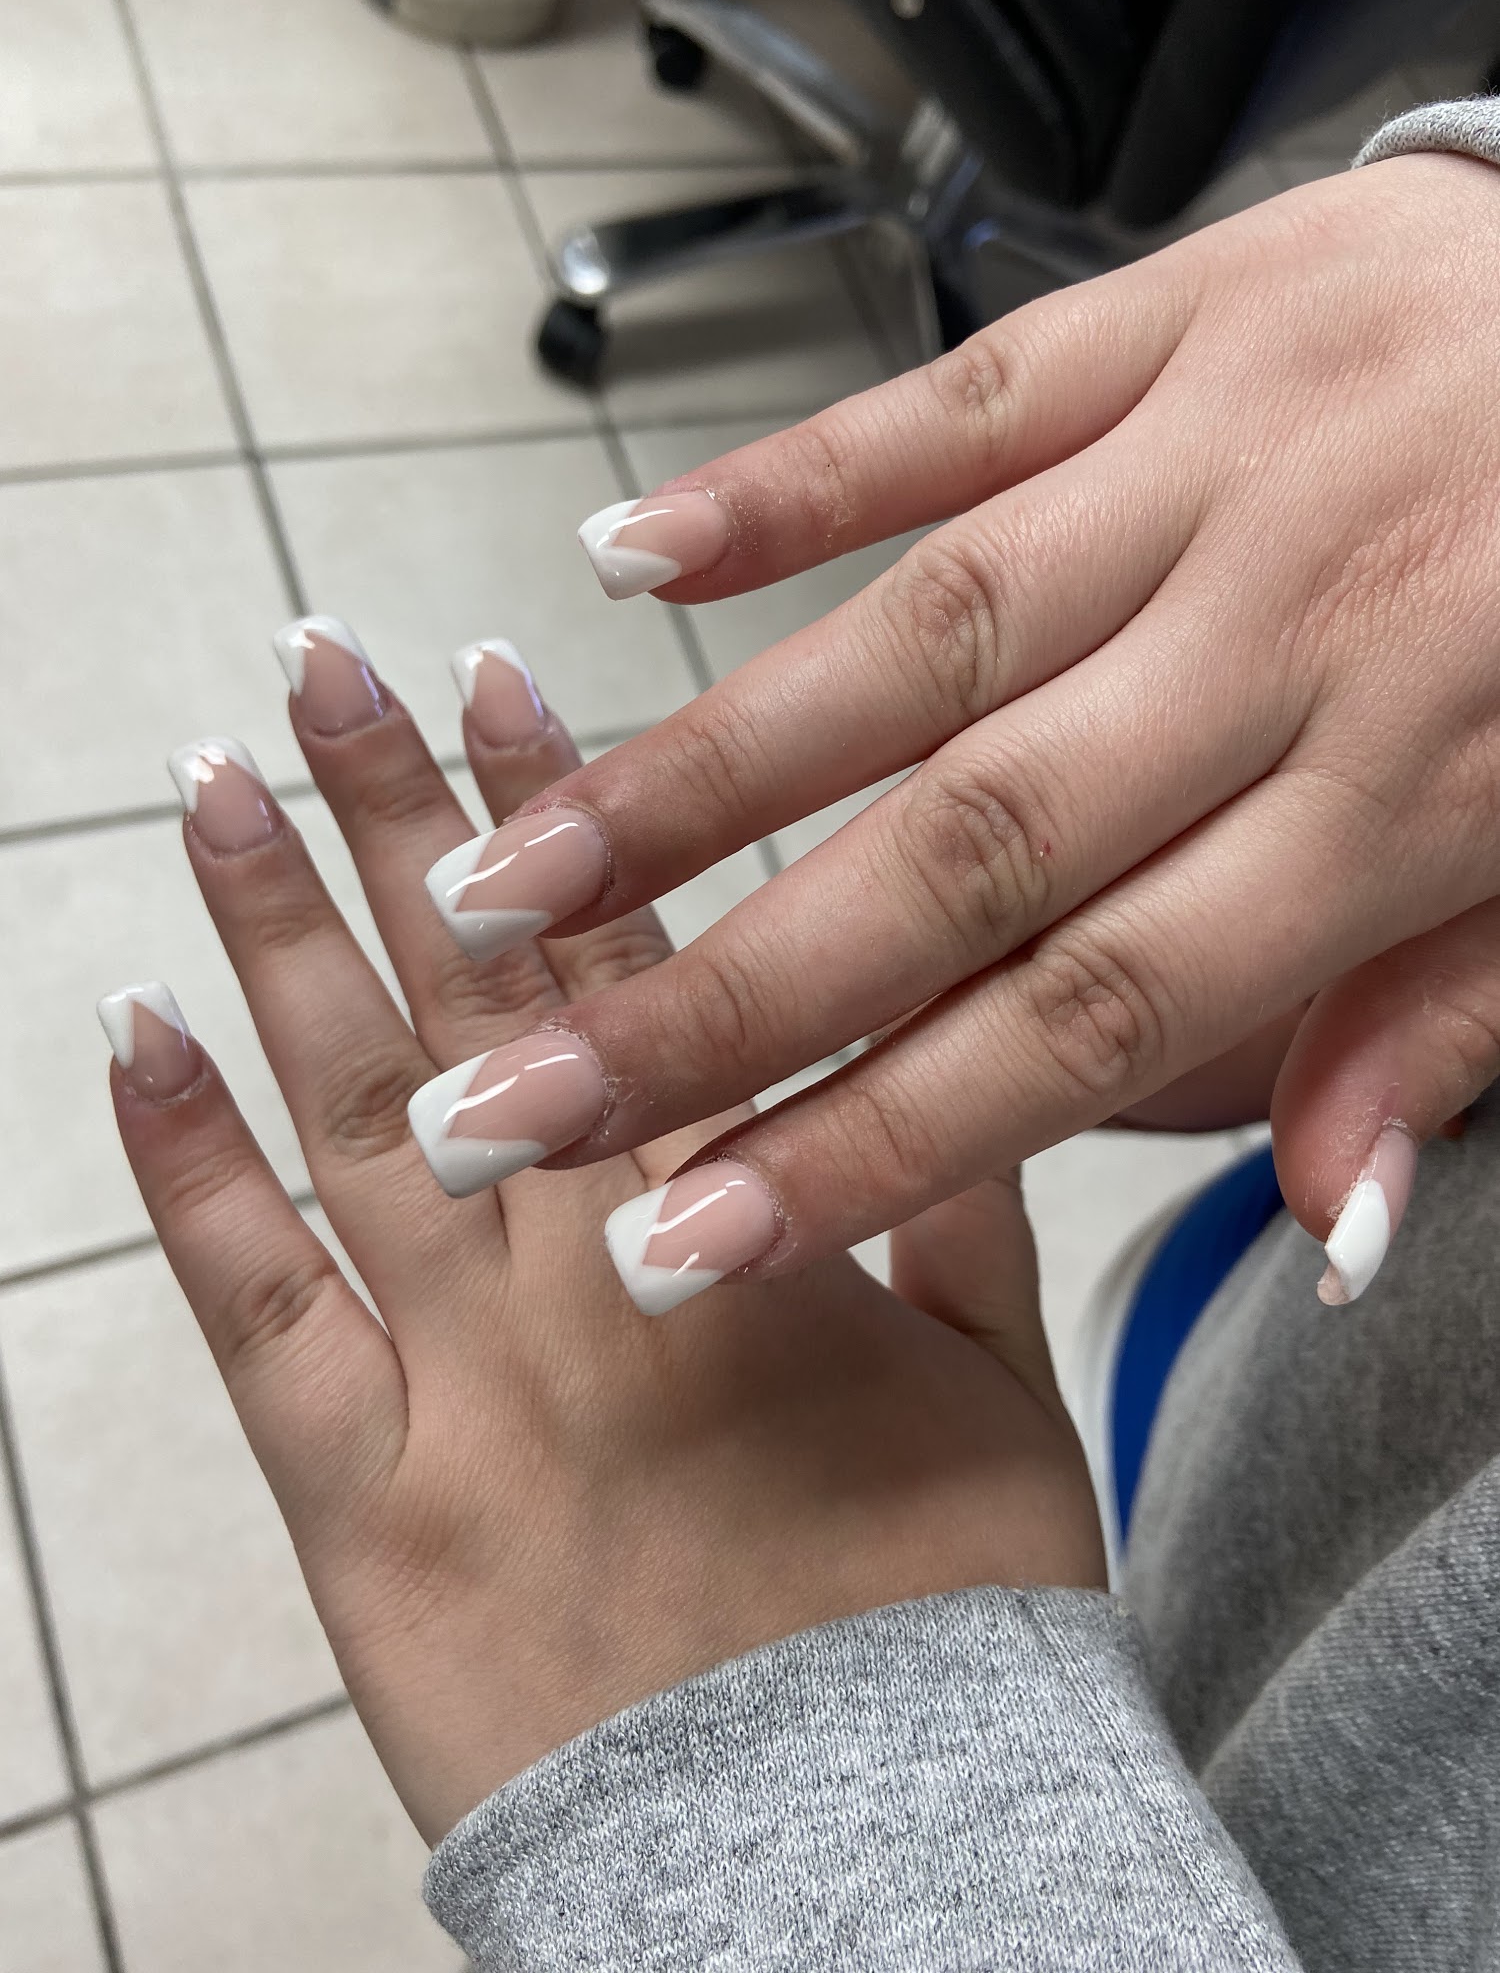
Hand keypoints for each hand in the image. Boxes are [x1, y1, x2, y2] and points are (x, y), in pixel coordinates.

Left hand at [103, 629, 1101, 1844]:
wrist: (855, 1861)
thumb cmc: (943, 1630)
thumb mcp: (1002, 1391)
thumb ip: (951, 1207)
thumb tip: (933, 1052)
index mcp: (739, 1219)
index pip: (633, 960)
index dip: (566, 813)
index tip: (501, 680)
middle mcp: (583, 1270)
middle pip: (473, 993)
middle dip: (399, 813)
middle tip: (324, 666)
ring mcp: (457, 1384)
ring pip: (351, 1108)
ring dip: (280, 932)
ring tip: (221, 785)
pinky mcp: (361, 1503)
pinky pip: (251, 1311)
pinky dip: (186, 1167)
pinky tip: (135, 1033)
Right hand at [412, 151, 1499, 1303]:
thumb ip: (1438, 1035)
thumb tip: (1323, 1235)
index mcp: (1401, 800)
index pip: (1089, 1016)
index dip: (871, 1139)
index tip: (688, 1233)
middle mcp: (1287, 637)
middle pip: (965, 854)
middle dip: (722, 999)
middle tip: (520, 1102)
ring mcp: (1216, 463)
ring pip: (924, 644)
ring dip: (702, 772)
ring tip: (516, 880)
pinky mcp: (1168, 319)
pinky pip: (956, 405)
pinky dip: (785, 487)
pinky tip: (630, 560)